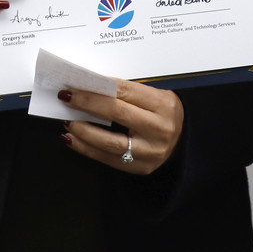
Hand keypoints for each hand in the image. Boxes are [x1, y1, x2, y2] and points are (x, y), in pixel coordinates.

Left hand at [59, 78, 184, 176]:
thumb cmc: (164, 114)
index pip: (124, 91)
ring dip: (84, 130)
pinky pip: (108, 159)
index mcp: (163, 104)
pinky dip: (87, 149)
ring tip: (68, 121)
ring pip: (110, 141)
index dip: (97, 87)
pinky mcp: (141, 167)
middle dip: (87, 104)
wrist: (185, 142)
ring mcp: (150, 150)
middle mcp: (159, 128)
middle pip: (116, 112)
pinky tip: (72, 140)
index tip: (76, 84)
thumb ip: (128, 93)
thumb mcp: (156, 97)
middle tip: (67, 98)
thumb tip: (90, 87)